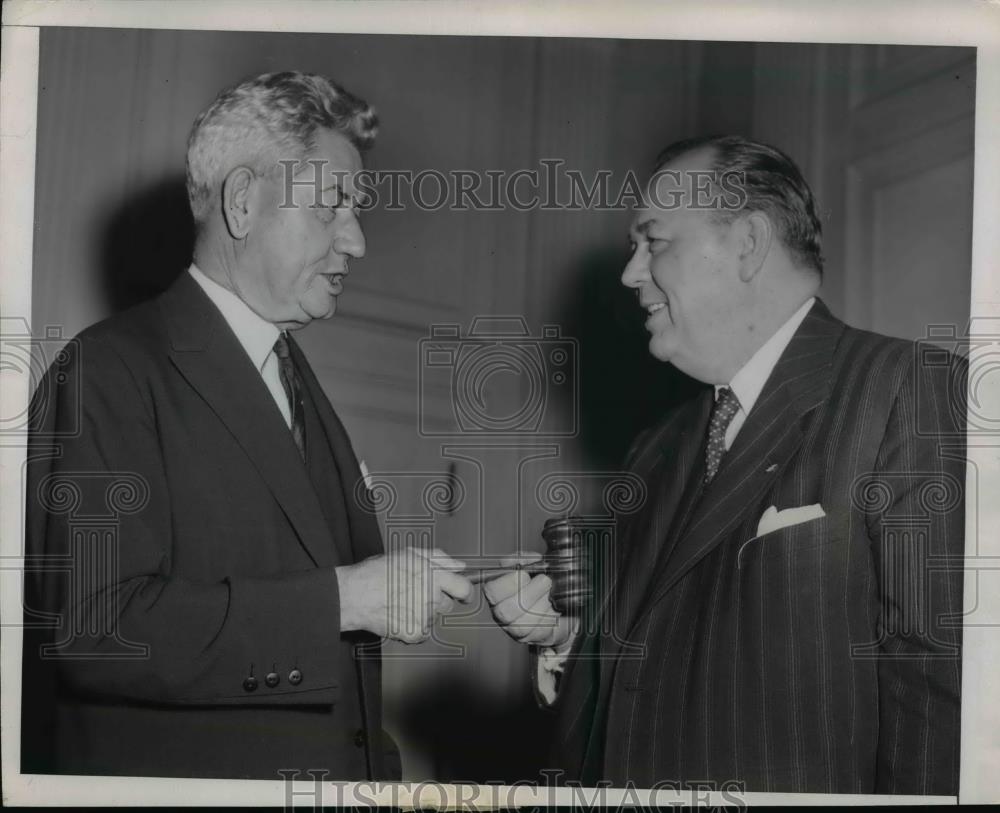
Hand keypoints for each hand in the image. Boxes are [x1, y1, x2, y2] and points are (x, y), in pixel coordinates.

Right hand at [336, 547, 472, 643]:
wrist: (355, 594)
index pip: (464, 588)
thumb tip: (459, 565)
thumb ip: (439, 558)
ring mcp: (423, 617)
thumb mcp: (409, 553)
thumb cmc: (378, 572)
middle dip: (437, 600)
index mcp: (433, 575)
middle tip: (418, 594)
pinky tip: (400, 615)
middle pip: (448, 605)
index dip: (465, 592)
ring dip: (424, 612)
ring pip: (433, 618)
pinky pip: (422, 632)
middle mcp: (431, 597)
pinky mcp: (413, 633)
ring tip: (403, 603)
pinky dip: (414, 626)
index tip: (463, 594)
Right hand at [483, 552, 573, 647]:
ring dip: (542, 604)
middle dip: (530, 593)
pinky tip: (553, 607)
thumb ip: (525, 559)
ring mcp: (515, 629)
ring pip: (523, 623)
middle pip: (506, 611)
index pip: (491, 591)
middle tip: (544, 581)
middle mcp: (502, 613)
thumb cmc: (542, 584)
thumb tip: (525, 560)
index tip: (525, 574)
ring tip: (550, 593)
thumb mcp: (533, 565)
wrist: (560, 605)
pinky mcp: (531, 638)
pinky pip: (539, 630)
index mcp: (498, 592)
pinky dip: (550, 617)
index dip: (507, 583)